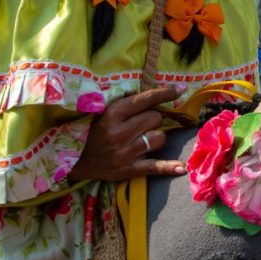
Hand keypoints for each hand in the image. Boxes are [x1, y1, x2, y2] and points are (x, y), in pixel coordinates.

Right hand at [69, 86, 185, 181]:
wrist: (78, 161)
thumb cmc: (95, 131)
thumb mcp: (104, 112)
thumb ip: (128, 102)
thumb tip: (157, 94)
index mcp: (113, 114)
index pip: (145, 100)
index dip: (165, 93)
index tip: (179, 90)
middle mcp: (119, 133)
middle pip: (156, 118)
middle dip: (153, 118)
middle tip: (141, 123)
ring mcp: (126, 153)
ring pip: (159, 137)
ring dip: (156, 137)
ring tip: (143, 139)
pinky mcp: (129, 170)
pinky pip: (155, 167)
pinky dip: (169, 167)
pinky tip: (182, 168)